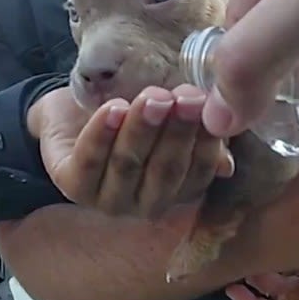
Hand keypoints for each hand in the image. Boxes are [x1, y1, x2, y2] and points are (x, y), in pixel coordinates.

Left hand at [34, 85, 233, 217]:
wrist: (75, 107)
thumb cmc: (133, 110)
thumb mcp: (169, 115)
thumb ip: (198, 132)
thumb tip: (226, 164)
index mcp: (176, 189)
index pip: (198, 172)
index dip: (206, 141)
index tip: (210, 105)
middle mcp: (145, 202)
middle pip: (165, 171)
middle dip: (176, 132)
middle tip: (185, 97)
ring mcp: (108, 199)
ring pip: (128, 164)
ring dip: (142, 130)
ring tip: (153, 97)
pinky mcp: (73, 186)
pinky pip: (89, 162)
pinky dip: (102, 134)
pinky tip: (114, 109)